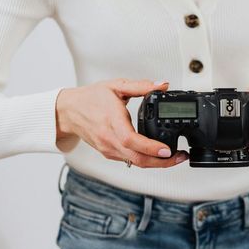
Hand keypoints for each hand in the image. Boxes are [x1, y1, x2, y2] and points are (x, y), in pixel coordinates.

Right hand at [55, 78, 187, 167]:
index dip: (150, 148)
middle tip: (180, 157)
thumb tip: (162, 84)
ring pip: (135, 163)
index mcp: (112, 121)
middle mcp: (109, 139)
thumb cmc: (90, 98)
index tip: (168, 150)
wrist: (68, 111)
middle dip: (162, 162)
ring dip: (156, 163)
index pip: (131, 140)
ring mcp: (109, 148)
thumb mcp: (116, 86)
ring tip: (174, 157)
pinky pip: (130, 161)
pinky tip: (157, 156)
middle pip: (138, 159)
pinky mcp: (109, 153)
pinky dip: (146, 160)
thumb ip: (141, 86)